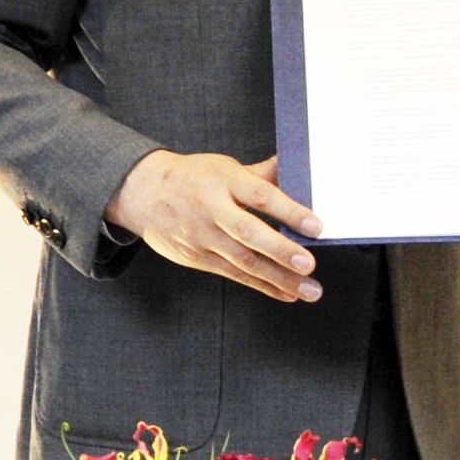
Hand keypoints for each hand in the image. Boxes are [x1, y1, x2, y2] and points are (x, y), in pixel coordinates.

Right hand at [108, 151, 322, 301]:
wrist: (143, 193)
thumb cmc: (193, 178)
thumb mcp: (225, 167)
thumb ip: (262, 174)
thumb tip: (297, 167)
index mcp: (224, 181)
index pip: (260, 196)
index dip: (289, 211)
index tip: (316, 226)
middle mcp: (212, 209)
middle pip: (250, 233)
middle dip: (281, 251)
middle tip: (309, 265)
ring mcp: (203, 237)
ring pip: (244, 261)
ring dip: (279, 278)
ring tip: (309, 289)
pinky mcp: (198, 258)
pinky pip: (234, 275)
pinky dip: (263, 286)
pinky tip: (287, 292)